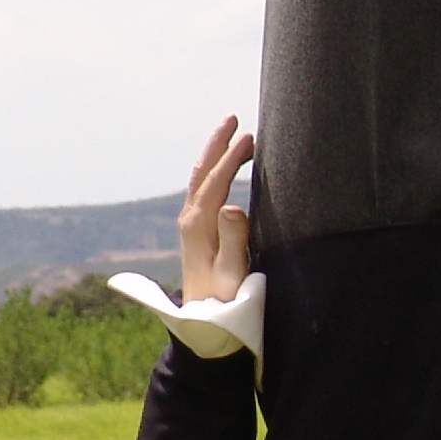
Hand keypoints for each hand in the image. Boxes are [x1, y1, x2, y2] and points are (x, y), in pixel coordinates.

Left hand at [178, 117, 255, 303]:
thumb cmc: (224, 300)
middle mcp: (190, 220)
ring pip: (200, 179)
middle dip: (217, 144)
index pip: (215, 181)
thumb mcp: (233, 272)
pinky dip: (214, 171)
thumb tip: (233, 204)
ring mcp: (191, 224)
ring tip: (232, 135)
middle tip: (232, 118)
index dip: (232, 157)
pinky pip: (203, 190)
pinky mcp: (196, 230)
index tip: (250, 137)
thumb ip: (234, 238)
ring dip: (214, 154)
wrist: (203, 321)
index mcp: (198, 226)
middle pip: (202, 172)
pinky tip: (226, 168)